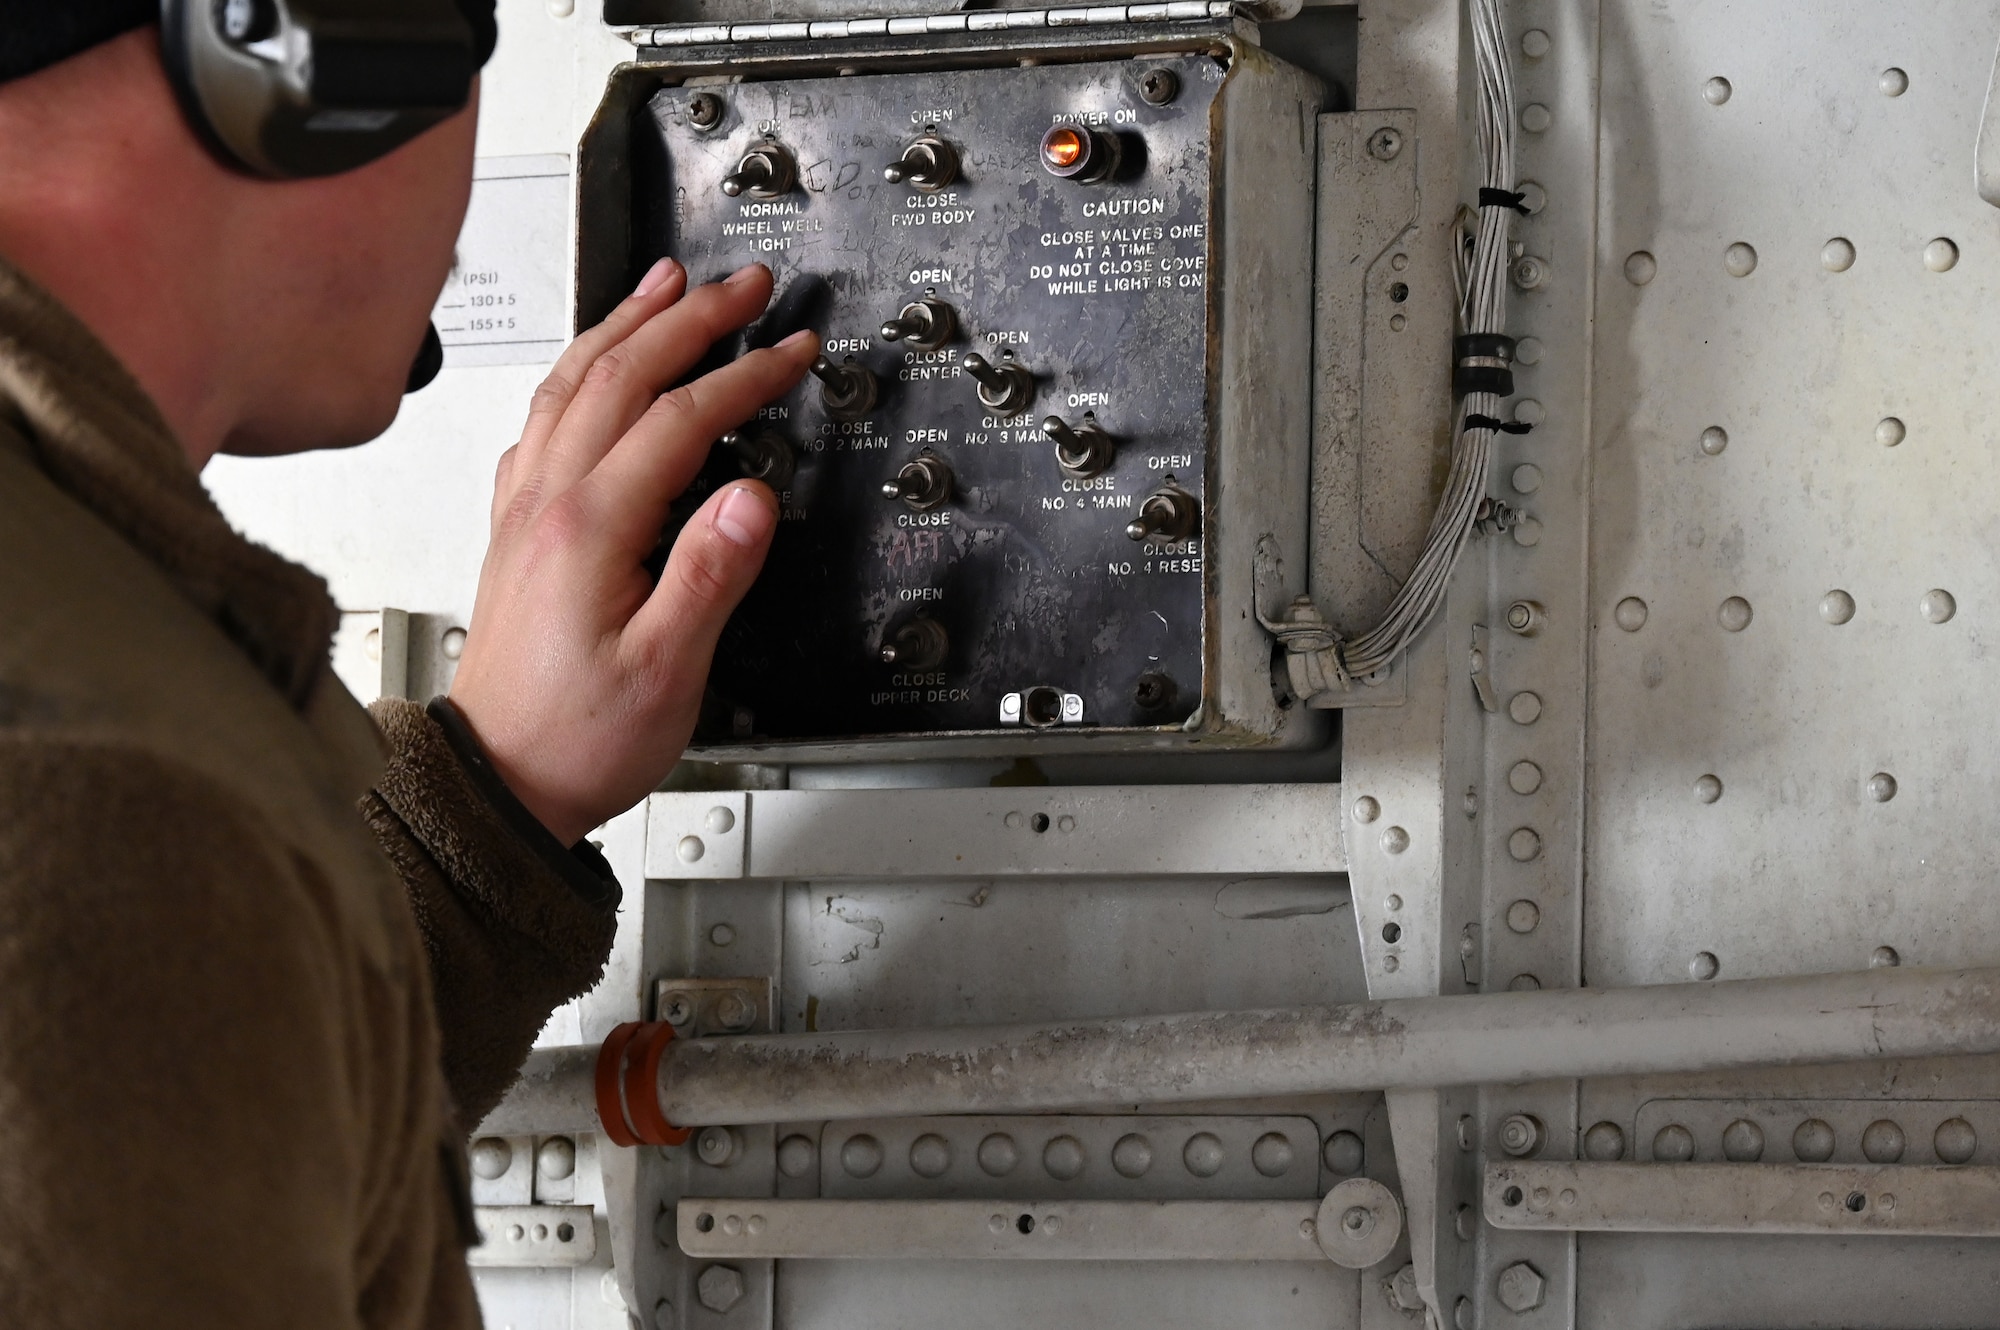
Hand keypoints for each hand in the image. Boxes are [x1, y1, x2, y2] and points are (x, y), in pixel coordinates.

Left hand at [448, 260, 815, 843]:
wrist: (497, 781)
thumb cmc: (576, 738)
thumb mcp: (669, 671)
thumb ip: (711, 575)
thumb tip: (751, 496)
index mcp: (589, 529)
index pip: (679, 419)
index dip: (743, 376)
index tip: (791, 350)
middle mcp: (546, 504)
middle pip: (621, 375)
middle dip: (690, 318)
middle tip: (744, 285)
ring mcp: (523, 511)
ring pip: (572, 384)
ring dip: (624, 324)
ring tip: (664, 284)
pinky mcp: (515, 531)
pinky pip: (543, 421)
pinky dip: (577, 372)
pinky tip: (589, 370)